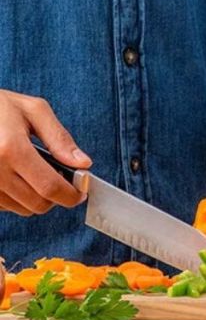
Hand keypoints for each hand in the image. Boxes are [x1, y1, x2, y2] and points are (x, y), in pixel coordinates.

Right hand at [0, 90, 88, 215]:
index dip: (70, 195)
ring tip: (35, 174)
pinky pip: (3, 206)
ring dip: (35, 198)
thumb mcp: (33, 110)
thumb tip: (83, 164)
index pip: (49, 186)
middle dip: (55, 198)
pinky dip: (16, 198)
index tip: (80, 193)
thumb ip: (60, 139)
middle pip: (36, 203)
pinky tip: (16, 177)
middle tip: (60, 180)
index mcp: (11, 148)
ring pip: (20, 209)